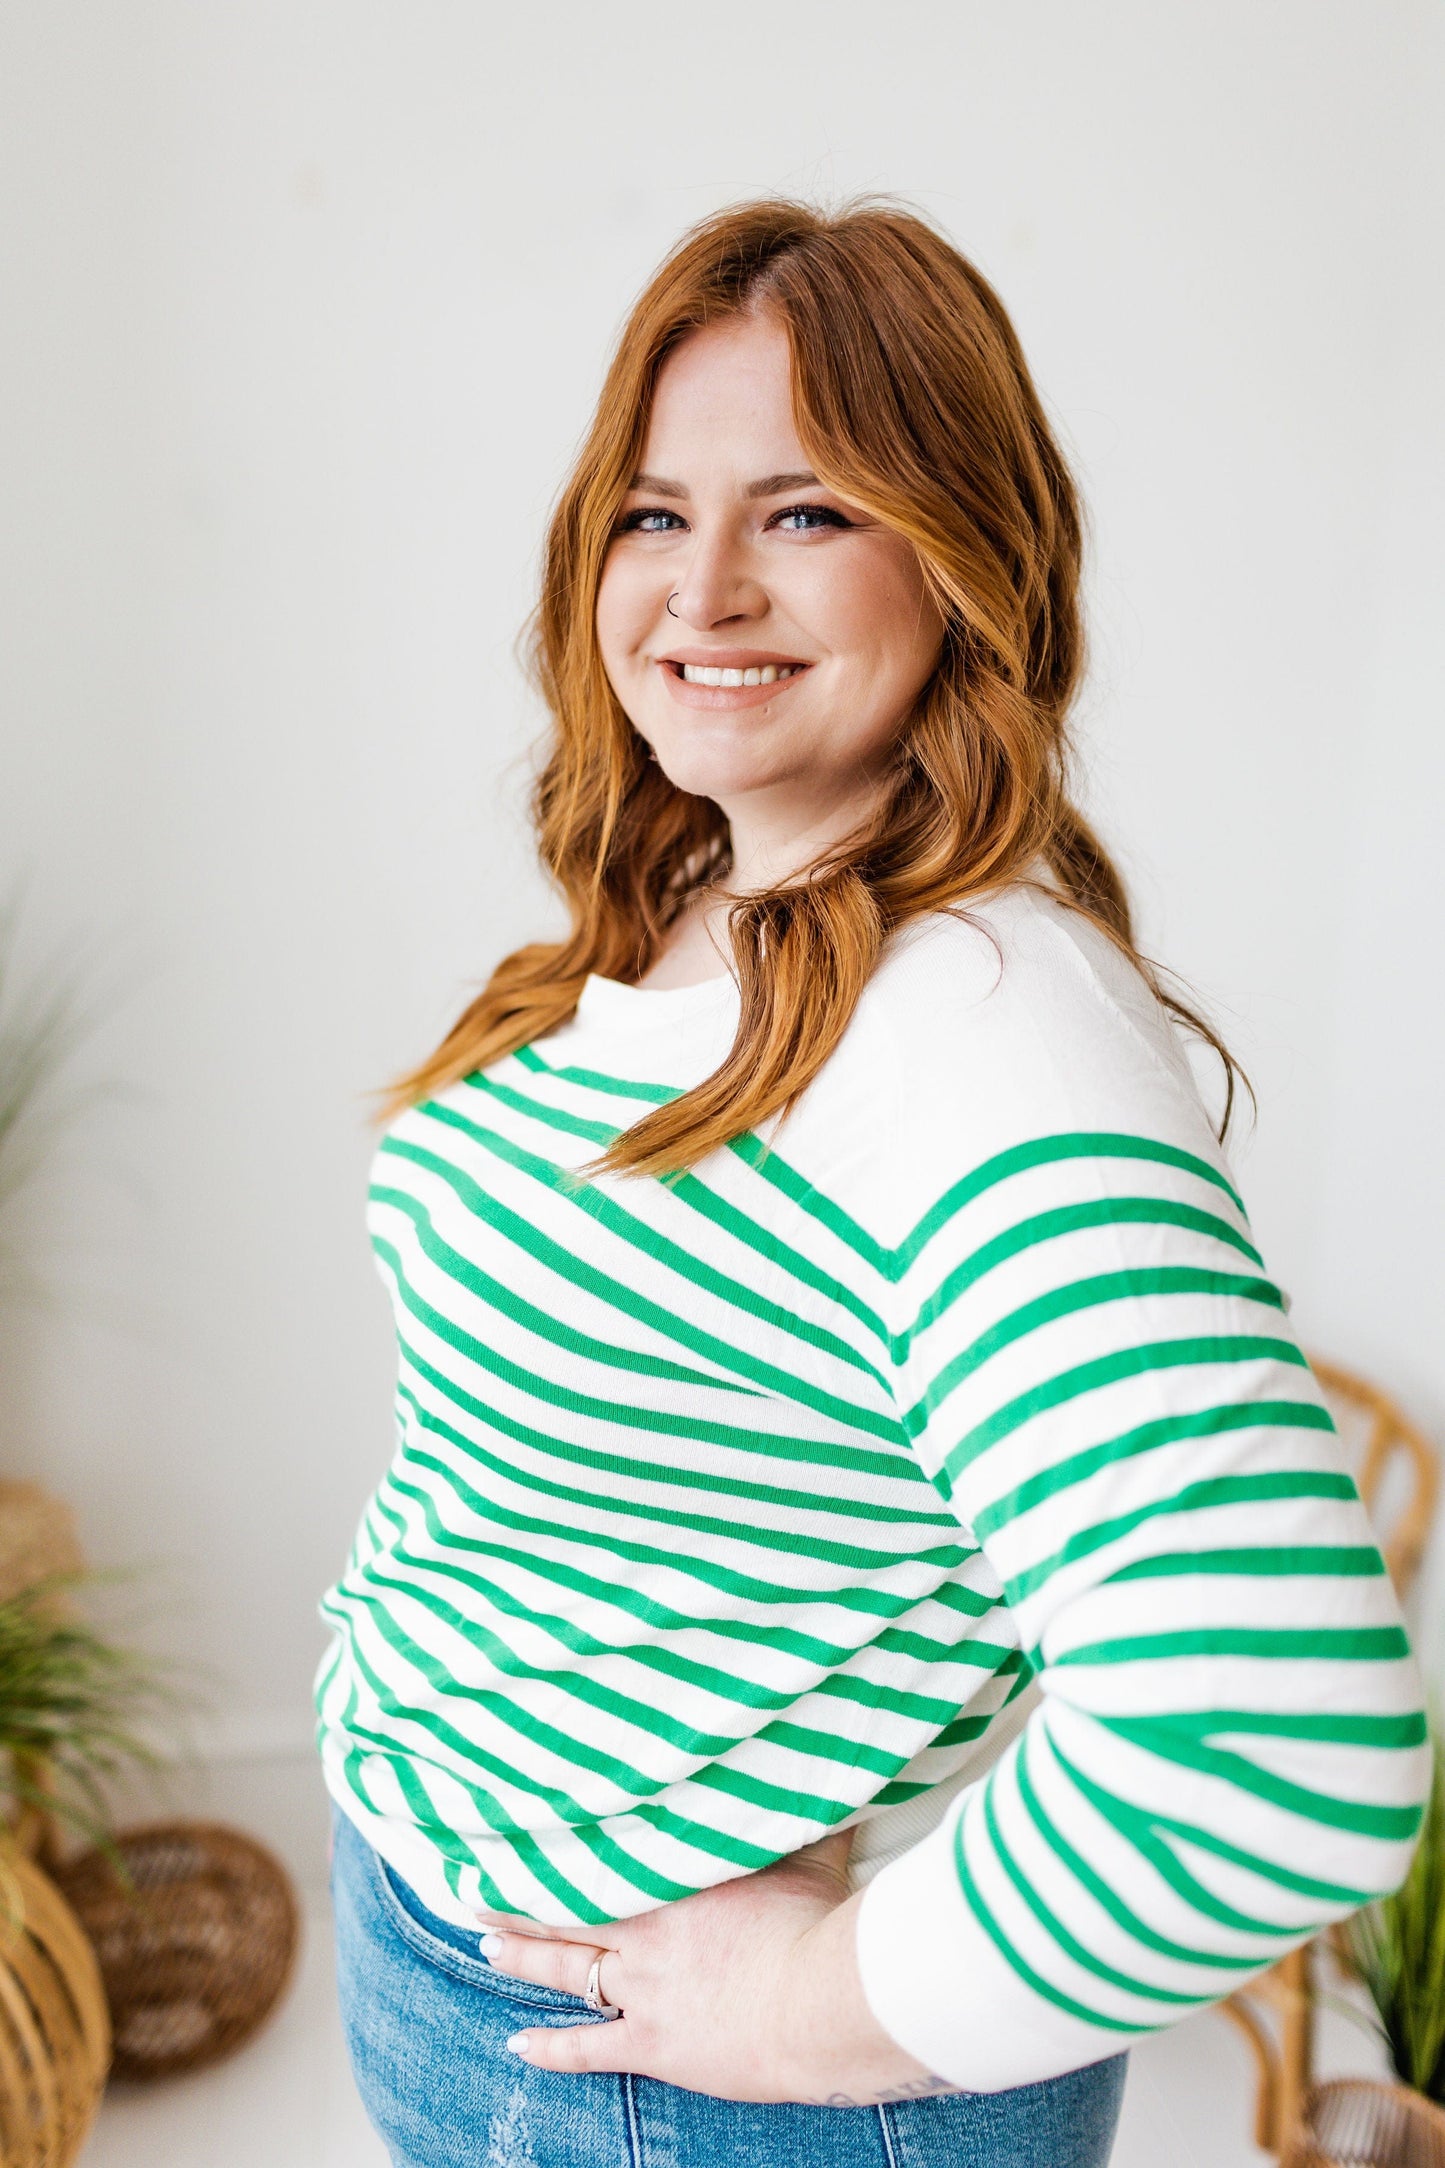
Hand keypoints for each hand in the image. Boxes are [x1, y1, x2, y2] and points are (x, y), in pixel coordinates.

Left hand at [473, 1825, 962, 2106]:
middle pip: (573, 1911)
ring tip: (489, 1946)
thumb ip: (801, 1819)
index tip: (534, 1825)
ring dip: (526, 1958)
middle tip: (484, 1890)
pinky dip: (551, 2048)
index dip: (568, 1846)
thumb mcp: (809, 1855)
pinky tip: (518, 2044)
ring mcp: (645, 1991)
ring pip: (569, 1970)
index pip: (609, 1855)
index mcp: (678, 1881)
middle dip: (527, 1900)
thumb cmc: (815, 1924)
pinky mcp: (654, 2045)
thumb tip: (822, 1769)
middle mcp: (648, 1933)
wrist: (817, 2000)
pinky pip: (589, 2049)